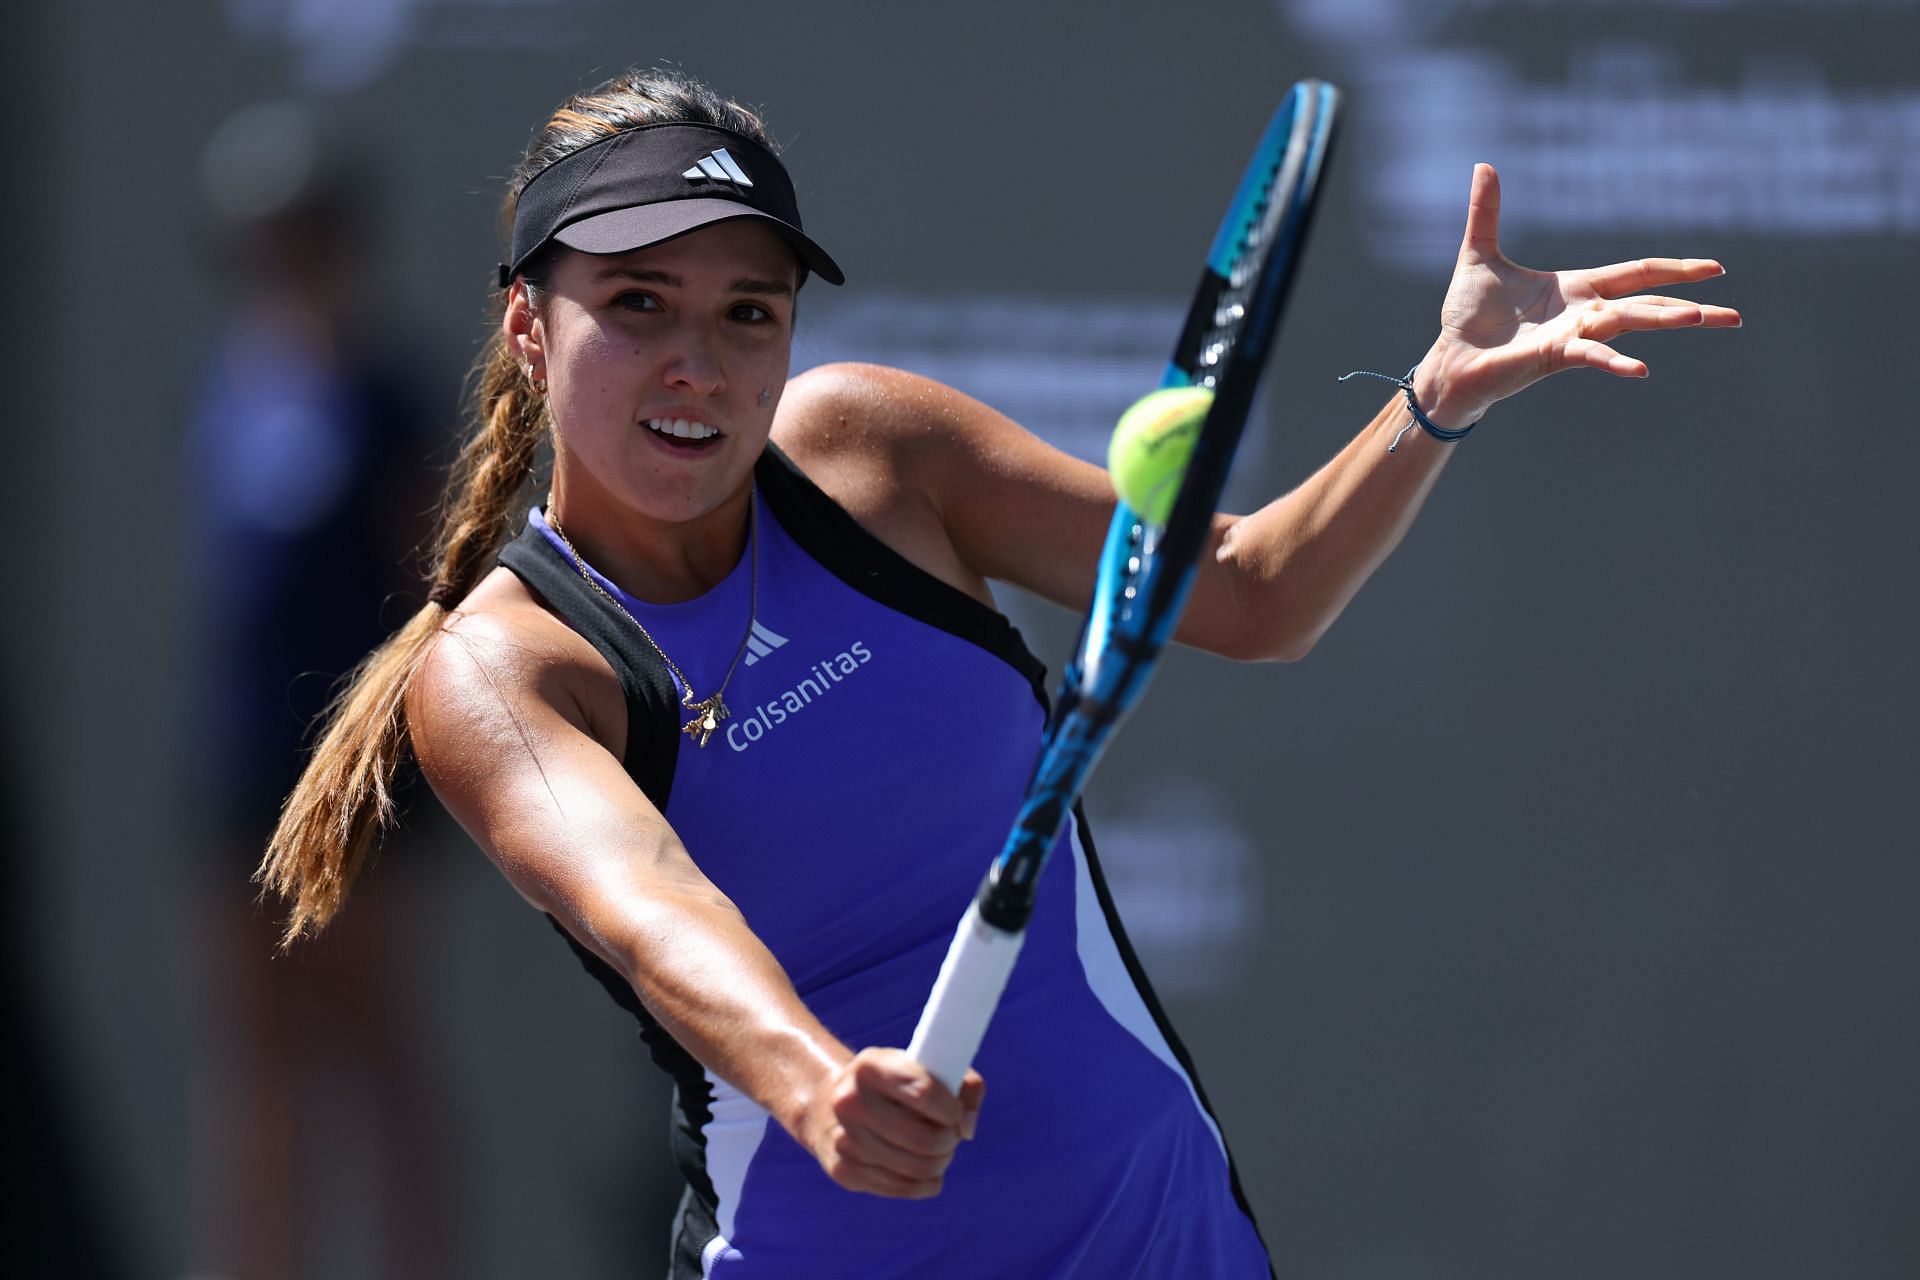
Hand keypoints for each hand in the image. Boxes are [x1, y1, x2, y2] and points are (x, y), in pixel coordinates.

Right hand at [797, 1047, 984, 1198]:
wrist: (827, 1105)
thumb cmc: (890, 1085)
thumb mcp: (920, 1067)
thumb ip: (963, 1084)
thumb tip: (967, 1129)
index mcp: (870, 1066)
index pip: (925, 1092)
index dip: (953, 1108)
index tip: (956, 1112)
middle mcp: (850, 1101)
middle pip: (926, 1139)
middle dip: (950, 1141)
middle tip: (951, 1135)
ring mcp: (844, 1140)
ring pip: (919, 1168)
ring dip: (941, 1162)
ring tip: (939, 1150)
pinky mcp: (844, 1171)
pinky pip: (904, 1188)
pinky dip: (925, 1182)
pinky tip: (925, 1169)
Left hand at [1413, 163, 1740, 428]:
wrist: (1449, 358)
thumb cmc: (1468, 316)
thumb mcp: (1479, 254)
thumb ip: (1487, 212)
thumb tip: (1483, 165)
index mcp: (1576, 288)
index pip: (1636, 273)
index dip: (1673, 268)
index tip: (1715, 268)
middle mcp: (1583, 312)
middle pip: (1647, 303)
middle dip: (1690, 304)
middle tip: (1735, 315)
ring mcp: (1573, 335)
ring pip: (1629, 322)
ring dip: (1667, 319)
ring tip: (1706, 318)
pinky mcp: (1554, 356)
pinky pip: (1591, 356)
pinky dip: (1615, 360)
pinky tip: (1641, 369)